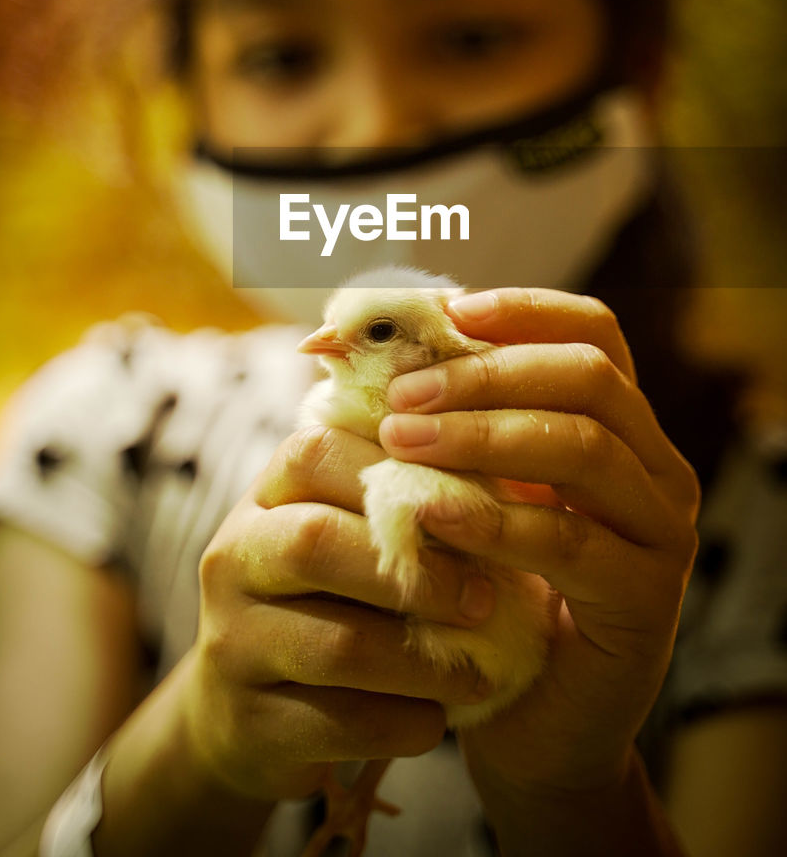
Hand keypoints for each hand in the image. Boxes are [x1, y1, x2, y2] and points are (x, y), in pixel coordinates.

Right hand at [182, 420, 498, 801]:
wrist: (244, 714)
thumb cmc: (322, 603)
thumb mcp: (342, 538)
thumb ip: (398, 502)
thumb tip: (505, 479)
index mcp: (262, 499)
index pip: (317, 454)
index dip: (400, 474)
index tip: (471, 510)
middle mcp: (233, 559)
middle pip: (317, 542)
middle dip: (417, 574)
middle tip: (485, 600)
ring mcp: (232, 644)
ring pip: (339, 646)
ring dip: (425, 661)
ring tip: (479, 670)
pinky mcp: (251, 723)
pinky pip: (343, 723)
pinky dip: (406, 722)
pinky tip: (438, 718)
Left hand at [377, 287, 700, 795]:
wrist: (529, 719)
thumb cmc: (489, 586)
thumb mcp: (472, 488)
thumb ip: (446, 422)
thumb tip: (369, 344)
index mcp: (619, 425)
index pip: (594, 332)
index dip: (524, 310)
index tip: (447, 312)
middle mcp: (654, 467)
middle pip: (589, 377)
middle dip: (488, 373)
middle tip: (402, 397)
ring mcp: (660, 532)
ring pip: (584, 445)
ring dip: (483, 434)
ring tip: (403, 443)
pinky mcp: (647, 600)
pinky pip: (573, 541)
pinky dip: (498, 520)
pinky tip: (435, 514)